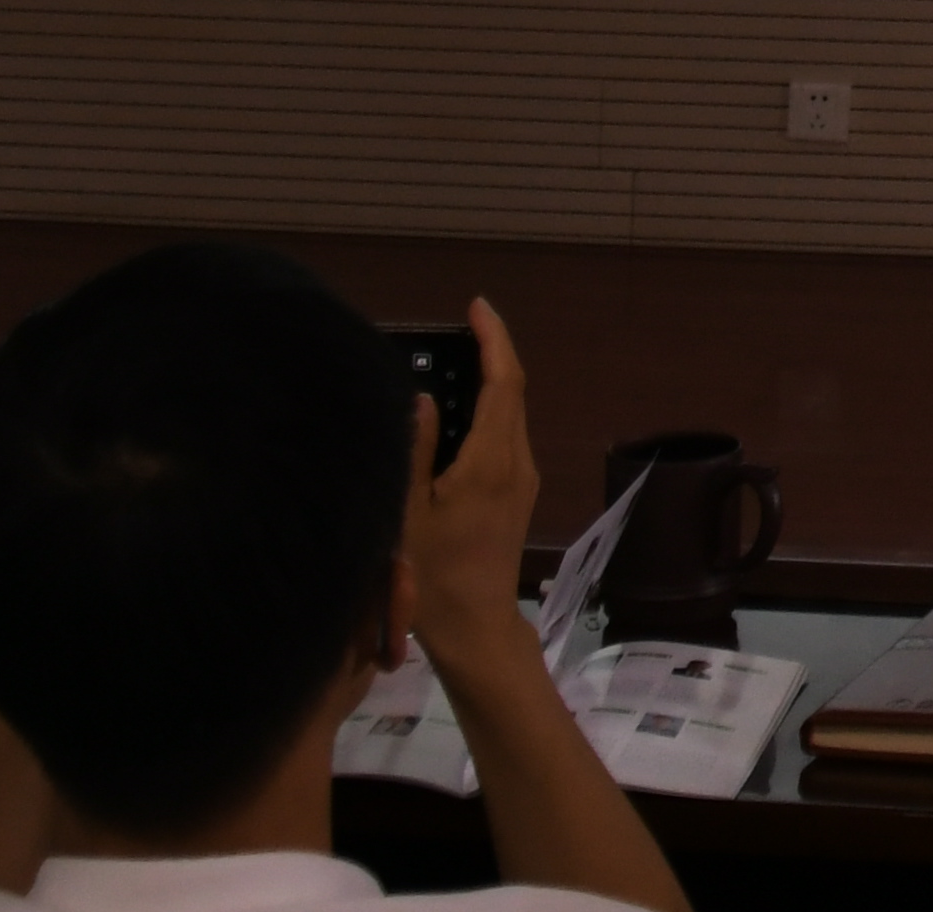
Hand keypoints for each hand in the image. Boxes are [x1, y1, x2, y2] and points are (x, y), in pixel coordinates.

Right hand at [401, 293, 545, 667]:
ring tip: (449, 363)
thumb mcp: (409, 511)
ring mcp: (522, 479)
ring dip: (487, 384)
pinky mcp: (517, 494)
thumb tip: (420, 398)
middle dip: (489, 354)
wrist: (475, 627)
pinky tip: (454, 416)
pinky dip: (485, 413)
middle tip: (456, 329)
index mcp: (493, 460)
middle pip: (511, 392)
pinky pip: (505, 437)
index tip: (477, 306)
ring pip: (510, 415)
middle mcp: (517, 461)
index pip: (503, 381)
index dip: (494, 338)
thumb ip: (415, 450)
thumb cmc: (433, 574)